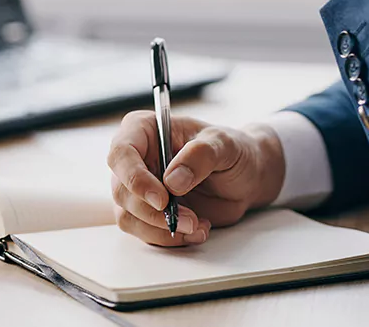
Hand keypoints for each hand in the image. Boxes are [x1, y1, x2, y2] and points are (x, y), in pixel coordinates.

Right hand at [107, 111, 285, 246]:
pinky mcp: (148, 212)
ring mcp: (139, 187)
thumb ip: (200, 155)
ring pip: (128, 216)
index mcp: (144, 130)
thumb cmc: (233, 151)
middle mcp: (136, 158)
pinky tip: (196, 230)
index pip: (121, 153)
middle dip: (154, 213)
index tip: (162, 199)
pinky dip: (169, 238)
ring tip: (197, 225)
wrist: (246, 177)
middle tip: (190, 219)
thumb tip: (173, 181)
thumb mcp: (224, 144)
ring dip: (161, 229)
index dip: (134, 178)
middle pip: (122, 190)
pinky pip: (144, 232)